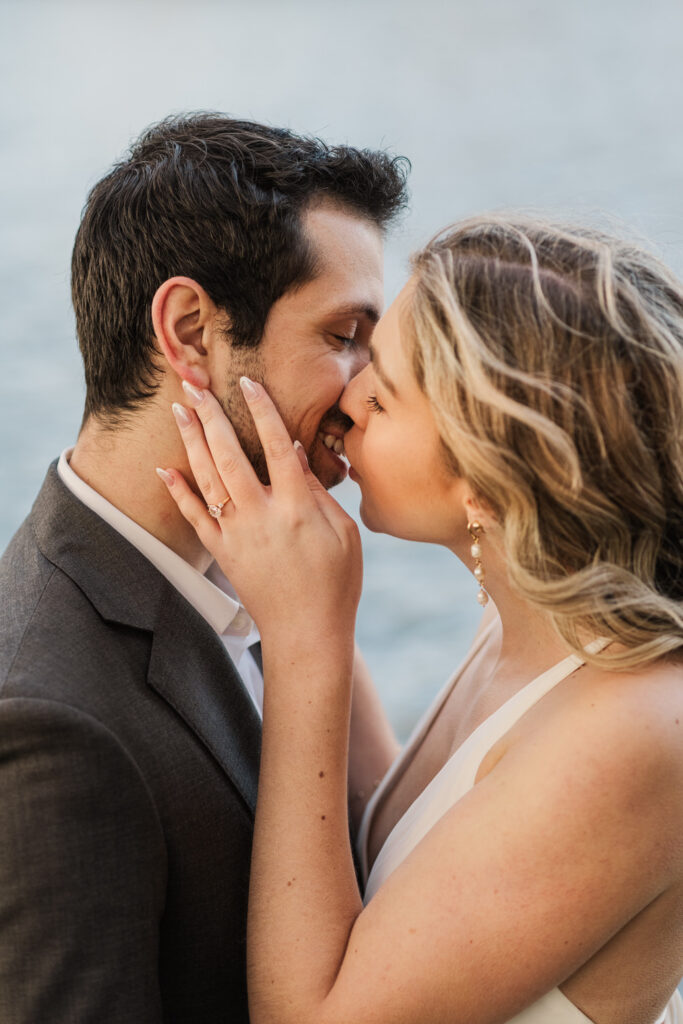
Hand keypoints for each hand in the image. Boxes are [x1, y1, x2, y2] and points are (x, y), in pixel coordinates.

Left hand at [158, 378, 362, 649]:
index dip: (262, 410)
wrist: (306, 633)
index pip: (278, 445)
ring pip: (207, 478)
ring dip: (191, 441)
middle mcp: (261, 515)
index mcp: (297, 506)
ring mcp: (237, 534)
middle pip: (230, 454)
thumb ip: (318, 492)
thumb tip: (296, 454)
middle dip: (212, 416)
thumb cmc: (336, 584)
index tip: (248, 382)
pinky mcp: (222, 553)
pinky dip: (178, 491)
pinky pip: (194, 516)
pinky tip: (165, 467)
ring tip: (179, 410)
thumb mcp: (345, 534)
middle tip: (196, 385)